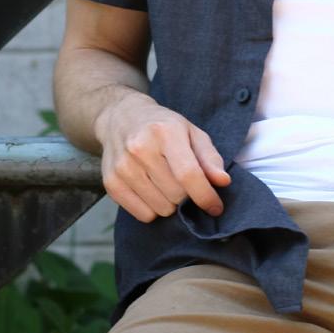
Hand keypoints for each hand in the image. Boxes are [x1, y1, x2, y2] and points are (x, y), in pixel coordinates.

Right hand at [94, 91, 229, 223]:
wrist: (121, 118)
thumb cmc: (163, 127)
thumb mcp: (191, 132)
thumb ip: (210, 157)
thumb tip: (222, 181)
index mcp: (165, 132)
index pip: (188, 174)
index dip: (205, 196)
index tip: (216, 207)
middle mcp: (140, 148)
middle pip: (176, 195)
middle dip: (187, 196)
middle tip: (183, 183)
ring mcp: (123, 166)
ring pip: (161, 208)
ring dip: (170, 203)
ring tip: (165, 183)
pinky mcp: (111, 182)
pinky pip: (143, 214)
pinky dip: (153, 209)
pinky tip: (151, 190)